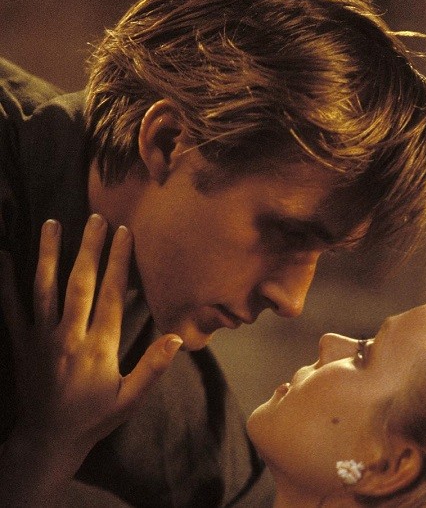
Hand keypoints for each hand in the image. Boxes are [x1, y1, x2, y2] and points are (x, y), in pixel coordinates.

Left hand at [0, 214, 182, 465]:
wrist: (47, 440)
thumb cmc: (94, 418)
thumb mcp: (130, 399)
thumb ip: (152, 368)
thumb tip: (176, 338)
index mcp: (98, 347)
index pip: (110, 295)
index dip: (118, 262)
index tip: (124, 234)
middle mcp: (68, 336)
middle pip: (79, 283)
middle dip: (88, 248)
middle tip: (95, 218)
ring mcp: (41, 338)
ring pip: (44, 288)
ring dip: (48, 254)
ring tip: (52, 223)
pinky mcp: (21, 343)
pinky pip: (11, 308)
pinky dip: (6, 282)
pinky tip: (3, 257)